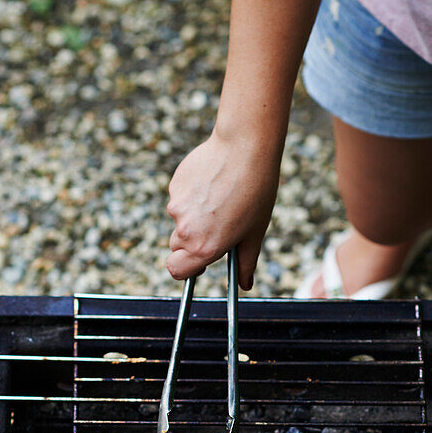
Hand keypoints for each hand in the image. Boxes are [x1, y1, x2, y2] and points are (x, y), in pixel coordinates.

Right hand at [167, 127, 280, 289]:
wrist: (244, 147)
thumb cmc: (255, 192)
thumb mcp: (254, 233)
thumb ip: (246, 263)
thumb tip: (245, 284)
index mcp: (204, 247)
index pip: (176, 270)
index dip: (186, 269)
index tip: (200, 262)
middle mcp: (185, 230)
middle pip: (177, 247)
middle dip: (191, 243)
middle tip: (216, 228)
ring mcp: (177, 206)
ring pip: (179, 220)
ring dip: (193, 217)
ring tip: (219, 200)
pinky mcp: (175, 185)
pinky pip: (180, 198)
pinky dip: (192, 196)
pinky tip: (212, 184)